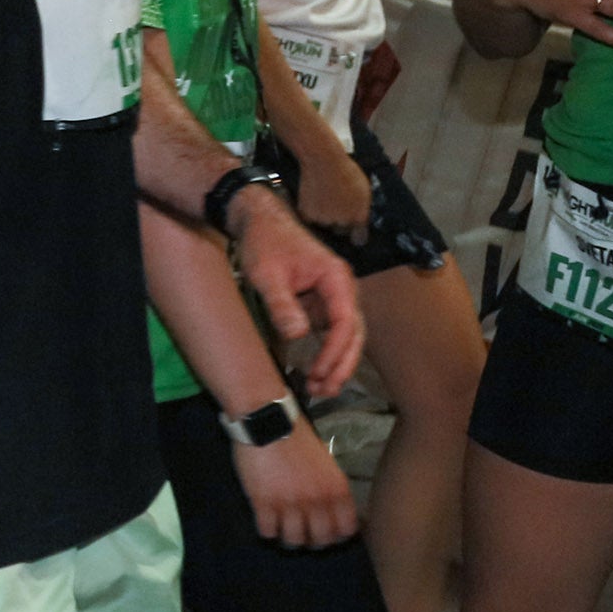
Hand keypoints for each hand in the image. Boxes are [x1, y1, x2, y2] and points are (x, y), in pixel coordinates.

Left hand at [231, 189, 363, 396]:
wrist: (258, 220)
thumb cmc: (263, 243)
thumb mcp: (266, 274)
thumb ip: (281, 304)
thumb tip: (298, 335)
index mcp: (336, 278)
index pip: (346, 322)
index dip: (335, 351)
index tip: (318, 371)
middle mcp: (342, 289)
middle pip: (354, 333)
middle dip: (342, 365)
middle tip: (323, 391)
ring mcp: (334, 296)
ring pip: (346, 336)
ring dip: (336, 363)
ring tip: (318, 389)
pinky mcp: (323, 302)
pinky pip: (332, 332)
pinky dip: (327, 354)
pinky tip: (314, 373)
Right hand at [232, 428, 359, 547]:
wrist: (268, 421)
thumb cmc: (297, 437)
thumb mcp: (325, 462)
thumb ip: (329, 488)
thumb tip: (329, 509)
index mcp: (337, 490)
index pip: (346, 530)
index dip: (336, 535)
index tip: (326, 532)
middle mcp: (317, 501)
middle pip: (320, 541)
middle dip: (312, 541)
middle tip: (303, 533)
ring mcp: (290, 504)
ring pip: (294, 541)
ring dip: (288, 538)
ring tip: (283, 528)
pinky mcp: (264, 503)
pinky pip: (268, 532)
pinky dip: (267, 529)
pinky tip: (266, 519)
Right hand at [294, 138, 370, 239]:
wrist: (323, 162)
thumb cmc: (345, 172)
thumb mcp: (363, 190)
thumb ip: (362, 209)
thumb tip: (359, 223)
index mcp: (358, 217)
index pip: (359, 238)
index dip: (357, 235)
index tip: (355, 234)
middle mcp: (342, 222)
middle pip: (340, 231)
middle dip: (339, 223)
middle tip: (336, 206)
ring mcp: (324, 220)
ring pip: (324, 226)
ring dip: (324, 218)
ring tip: (324, 199)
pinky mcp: (307, 216)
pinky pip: (310, 221)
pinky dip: (311, 214)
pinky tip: (314, 200)